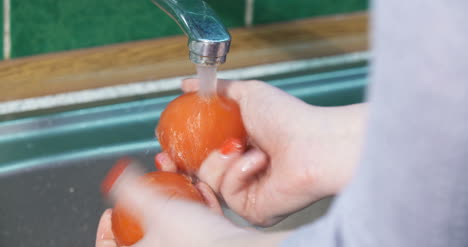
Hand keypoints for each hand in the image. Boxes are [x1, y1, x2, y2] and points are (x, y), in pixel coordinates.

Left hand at [96, 164, 288, 246]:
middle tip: (150, 189)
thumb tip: (116, 175)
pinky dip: (198, 209)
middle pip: (144, 233)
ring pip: (174, 227)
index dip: (105, 230)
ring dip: (176, 200)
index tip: (109, 214)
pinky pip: (197, 227)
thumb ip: (131, 189)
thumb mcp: (155, 207)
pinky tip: (202, 191)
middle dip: (149, 203)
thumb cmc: (197, 241)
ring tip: (180, 181)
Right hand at [156, 79, 365, 225]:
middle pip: (198, 173)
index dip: (180, 152)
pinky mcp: (252, 209)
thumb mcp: (247, 93)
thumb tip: (187, 84)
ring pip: (209, 180)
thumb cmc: (289, 118)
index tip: (165, 147)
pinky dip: (240, 171)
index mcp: (239, 146)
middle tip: (168, 158)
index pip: (200, 154)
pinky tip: (260, 161)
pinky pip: (228, 191)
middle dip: (180, 166)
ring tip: (246, 145)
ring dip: (223, 159)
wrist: (314, 143)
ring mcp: (247, 192)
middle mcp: (242, 171)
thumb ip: (217, 89)